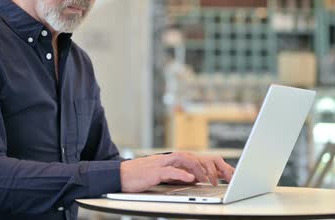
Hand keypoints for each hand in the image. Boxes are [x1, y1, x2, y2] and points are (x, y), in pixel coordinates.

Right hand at [120, 152, 234, 192]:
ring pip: (183, 160)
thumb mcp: (159, 175)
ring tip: (207, 178)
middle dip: (205, 165)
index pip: (191, 158)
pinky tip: (191, 178)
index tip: (215, 173)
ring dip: (197, 168)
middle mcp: (166, 158)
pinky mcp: (153, 172)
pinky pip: (170, 170)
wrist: (118, 176)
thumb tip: (190, 178)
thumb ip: (174, 174)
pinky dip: (182, 174)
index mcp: (168, 160)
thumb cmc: (136, 177)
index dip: (204, 164)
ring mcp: (160, 163)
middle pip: (191, 156)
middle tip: (216, 176)